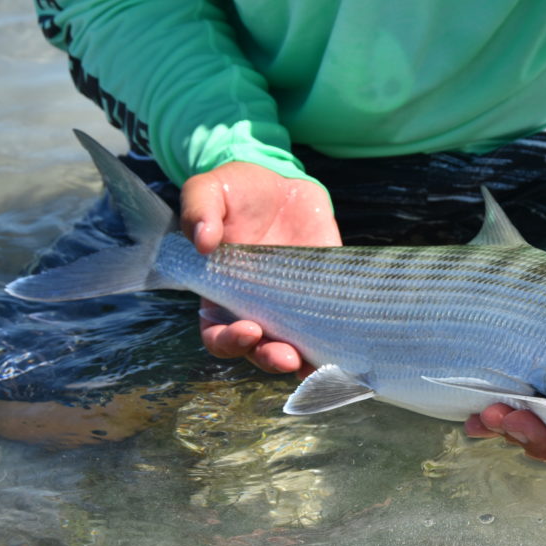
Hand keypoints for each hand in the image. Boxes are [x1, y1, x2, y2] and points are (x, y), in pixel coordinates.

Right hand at [180, 161, 340, 373]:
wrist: (281, 183)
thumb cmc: (237, 193)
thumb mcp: (210, 190)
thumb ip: (199, 211)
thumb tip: (202, 240)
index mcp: (222, 297)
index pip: (219, 336)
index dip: (229, 342)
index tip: (247, 331)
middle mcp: (257, 311)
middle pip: (259, 352)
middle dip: (271, 359)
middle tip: (285, 356)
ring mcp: (293, 308)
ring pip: (296, 349)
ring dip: (304, 361)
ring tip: (313, 363)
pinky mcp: (326, 297)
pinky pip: (332, 329)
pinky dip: (338, 346)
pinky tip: (346, 353)